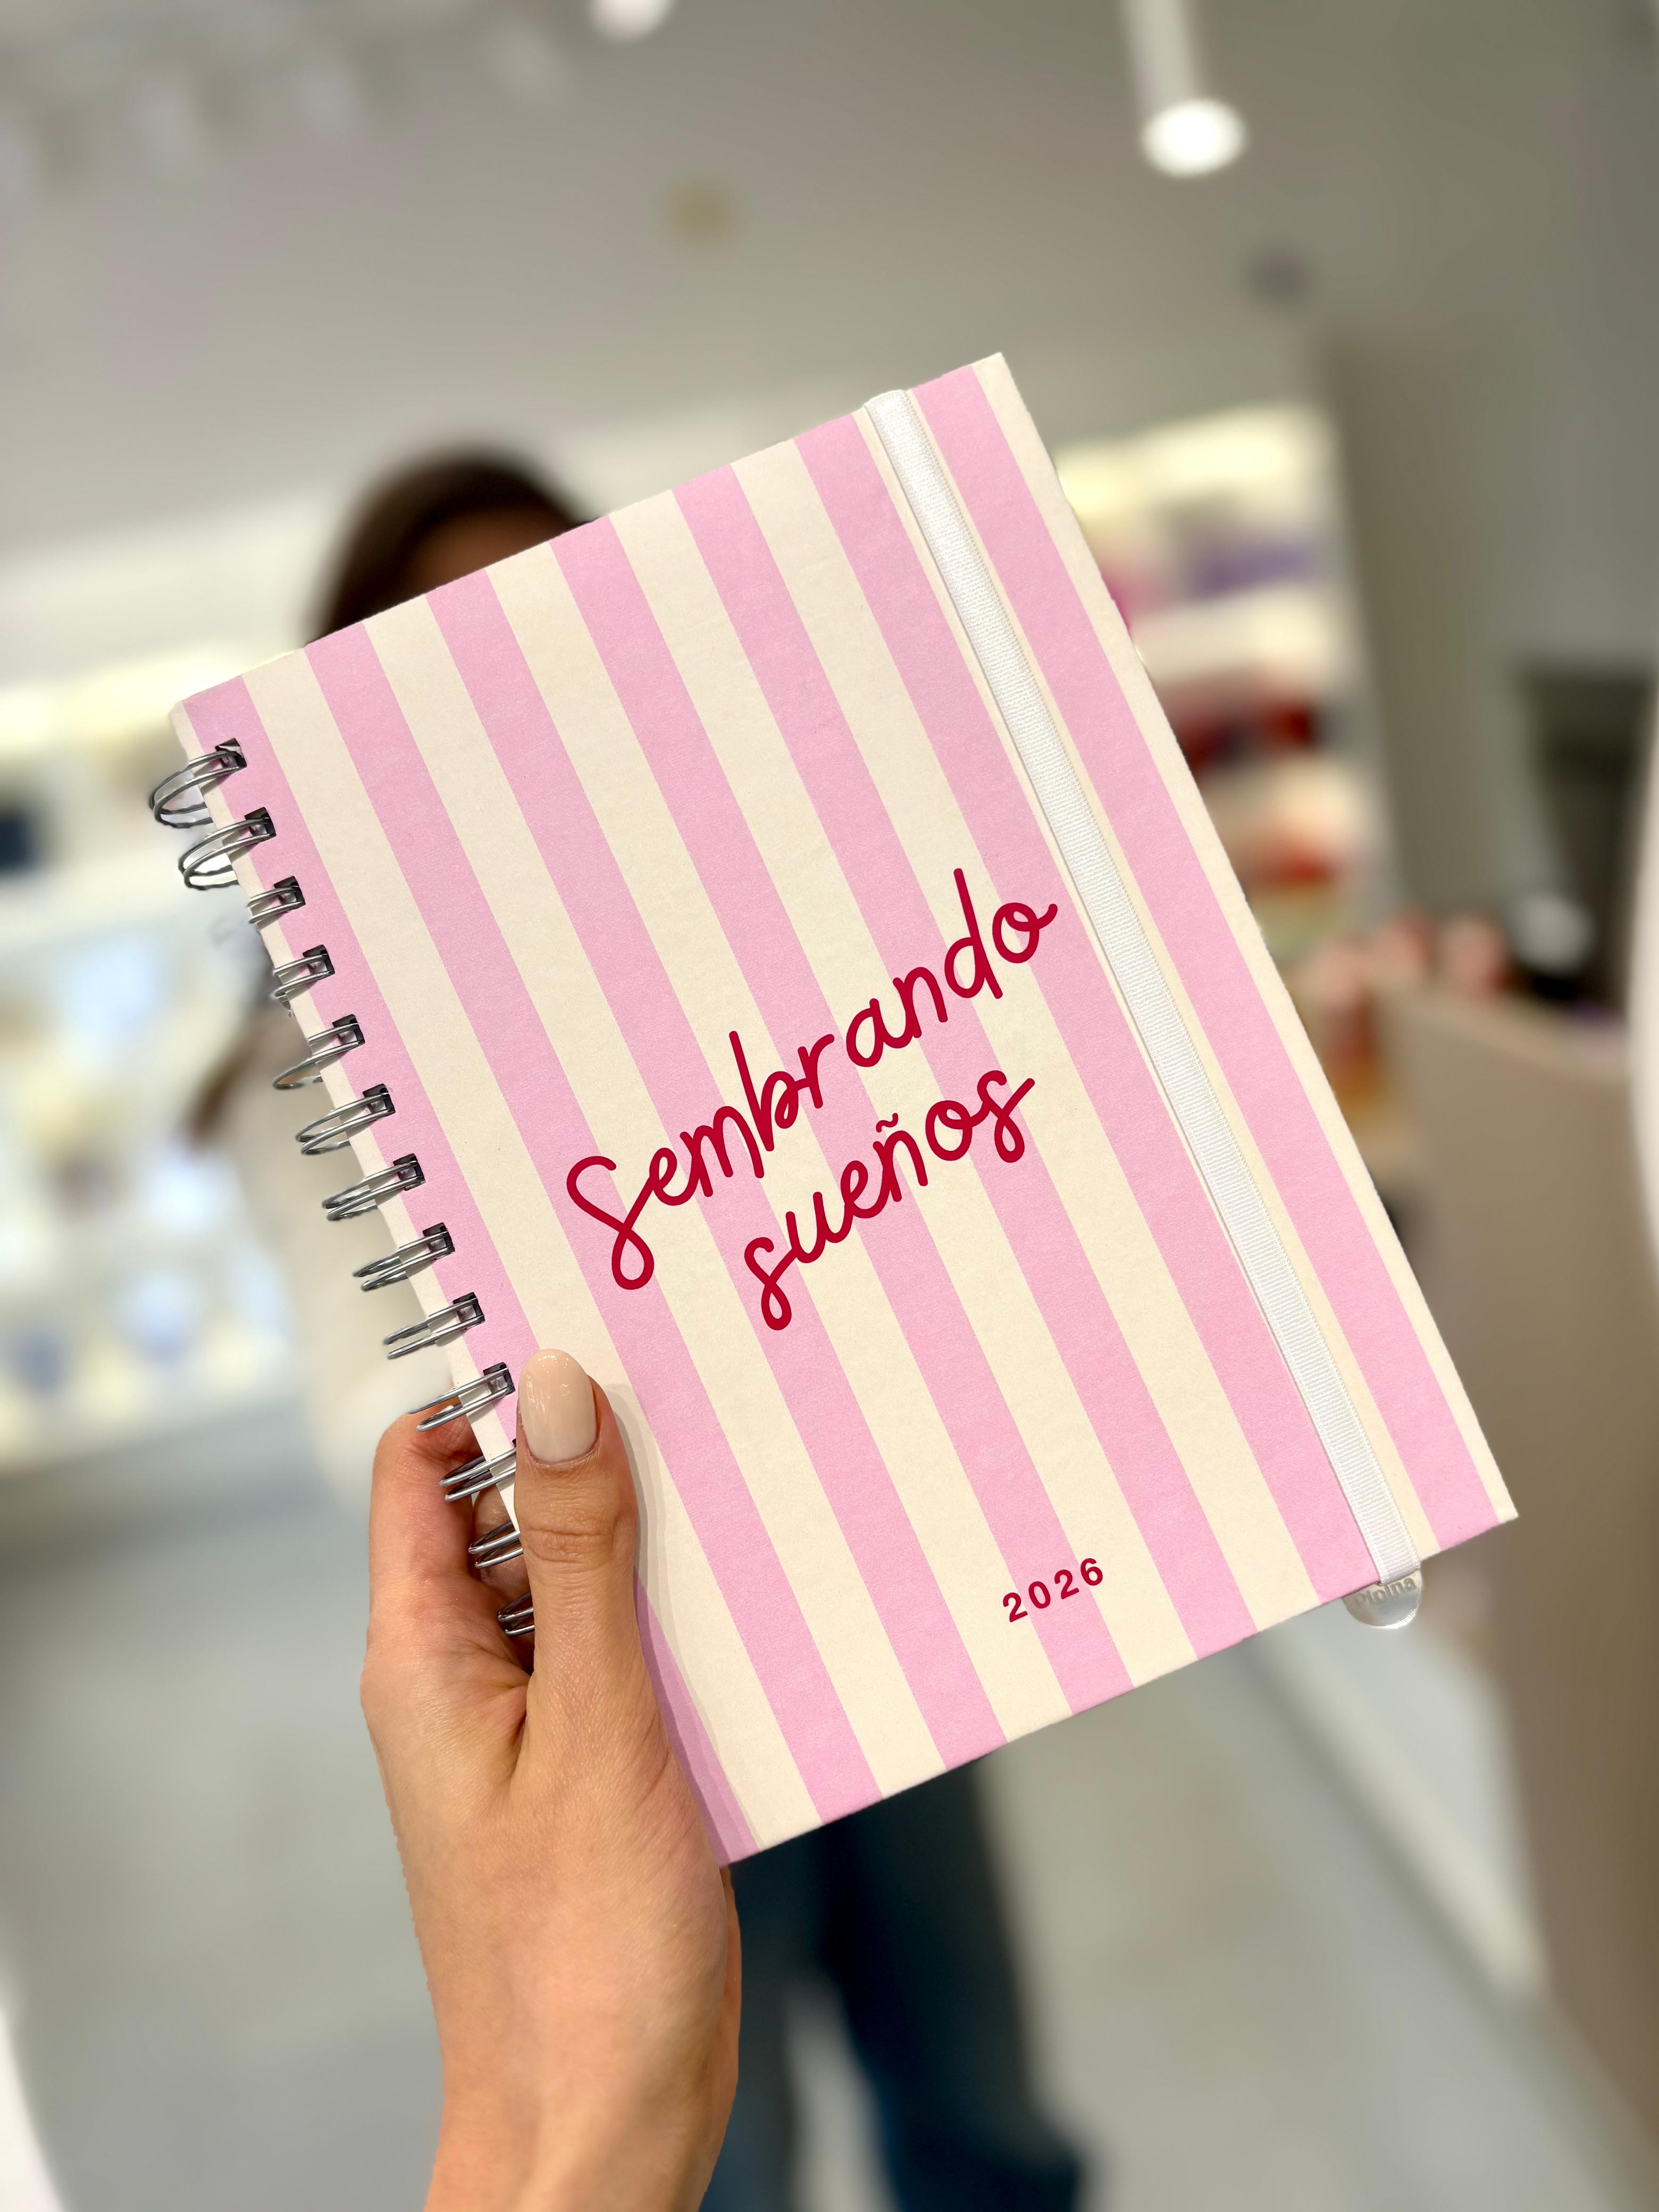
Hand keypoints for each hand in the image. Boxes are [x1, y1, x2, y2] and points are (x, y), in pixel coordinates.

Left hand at [361, 1348, 739, 2211]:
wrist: (606, 2127)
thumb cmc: (583, 1955)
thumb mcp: (598, 1724)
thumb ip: (580, 1553)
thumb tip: (554, 1388)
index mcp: (426, 1657)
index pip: (423, 1465)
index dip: (491, 1389)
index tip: (590, 1333)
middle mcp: (466, 1677)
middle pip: (510, 1511)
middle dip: (595, 1452)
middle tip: (700, 1392)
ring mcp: (530, 1725)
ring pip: (581, 1579)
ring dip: (652, 1539)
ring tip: (746, 1484)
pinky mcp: (591, 1768)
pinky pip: (625, 1653)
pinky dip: (680, 1618)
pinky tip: (760, 1602)